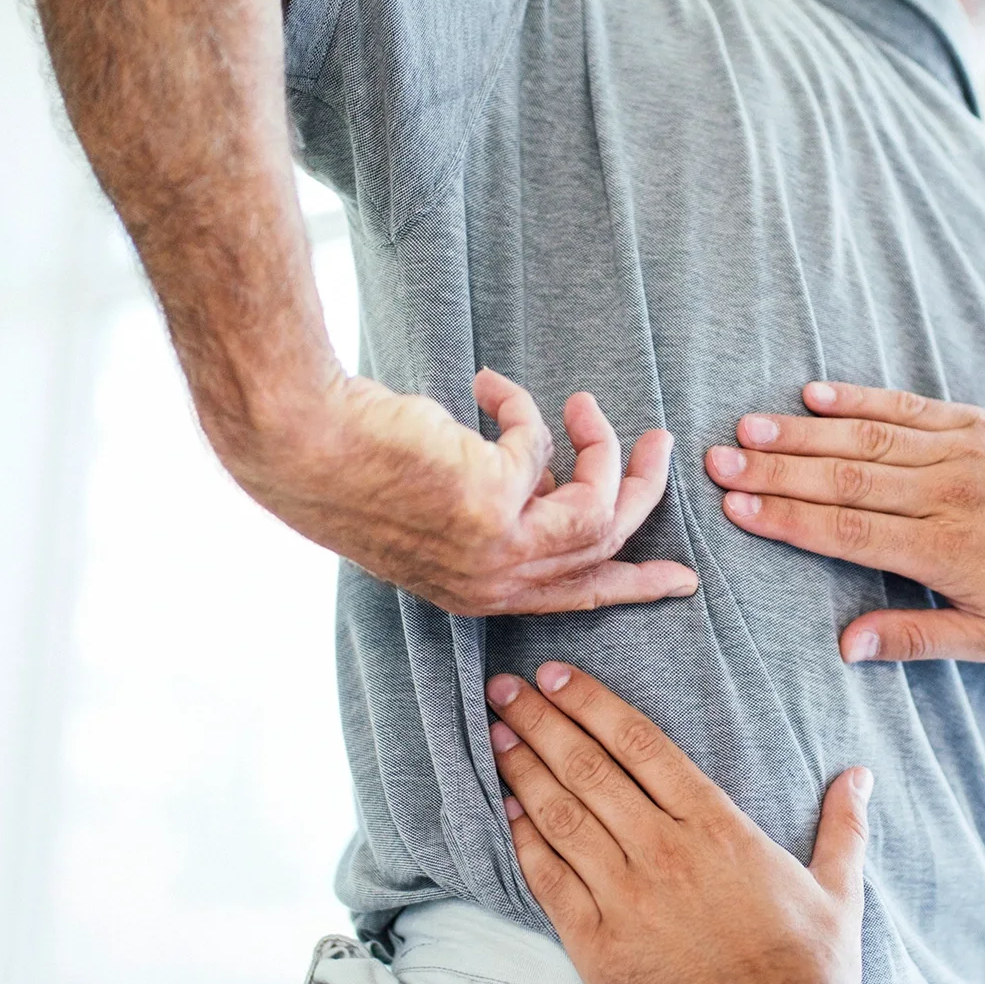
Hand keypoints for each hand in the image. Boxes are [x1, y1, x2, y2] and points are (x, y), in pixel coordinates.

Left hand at [225, 368, 698, 615]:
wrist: (304, 445)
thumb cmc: (357, 468)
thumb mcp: (442, 508)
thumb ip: (502, 509)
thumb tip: (550, 479)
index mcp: (479, 593)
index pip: (576, 598)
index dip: (634, 585)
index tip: (680, 580)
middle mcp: (493, 582)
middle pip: (606, 548)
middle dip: (644, 492)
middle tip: (661, 444)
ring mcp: (497, 548)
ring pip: (598, 506)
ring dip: (603, 446)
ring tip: (584, 402)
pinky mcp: (496, 501)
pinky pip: (542, 445)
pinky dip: (522, 407)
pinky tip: (485, 386)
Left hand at [484, 662, 871, 983]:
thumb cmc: (809, 967)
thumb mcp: (838, 889)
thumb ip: (842, 826)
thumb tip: (858, 775)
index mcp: (716, 826)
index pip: (640, 744)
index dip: (591, 703)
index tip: (556, 676)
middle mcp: (664, 849)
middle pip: (589, 768)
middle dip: (541, 721)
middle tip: (504, 689)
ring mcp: (626, 896)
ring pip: (562, 815)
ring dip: (523, 770)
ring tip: (495, 735)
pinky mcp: (598, 944)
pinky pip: (549, 879)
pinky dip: (523, 840)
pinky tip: (504, 810)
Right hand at [704, 382, 984, 662]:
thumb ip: (914, 640)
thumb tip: (844, 646)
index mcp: (945, 550)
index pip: (849, 532)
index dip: (788, 519)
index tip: (736, 509)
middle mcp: (946, 493)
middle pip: (844, 479)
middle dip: (775, 471)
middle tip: (717, 462)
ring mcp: (960, 451)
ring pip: (866, 436)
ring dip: (801, 432)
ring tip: (746, 428)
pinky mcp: (974, 422)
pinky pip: (906, 406)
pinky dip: (857, 398)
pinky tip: (811, 394)